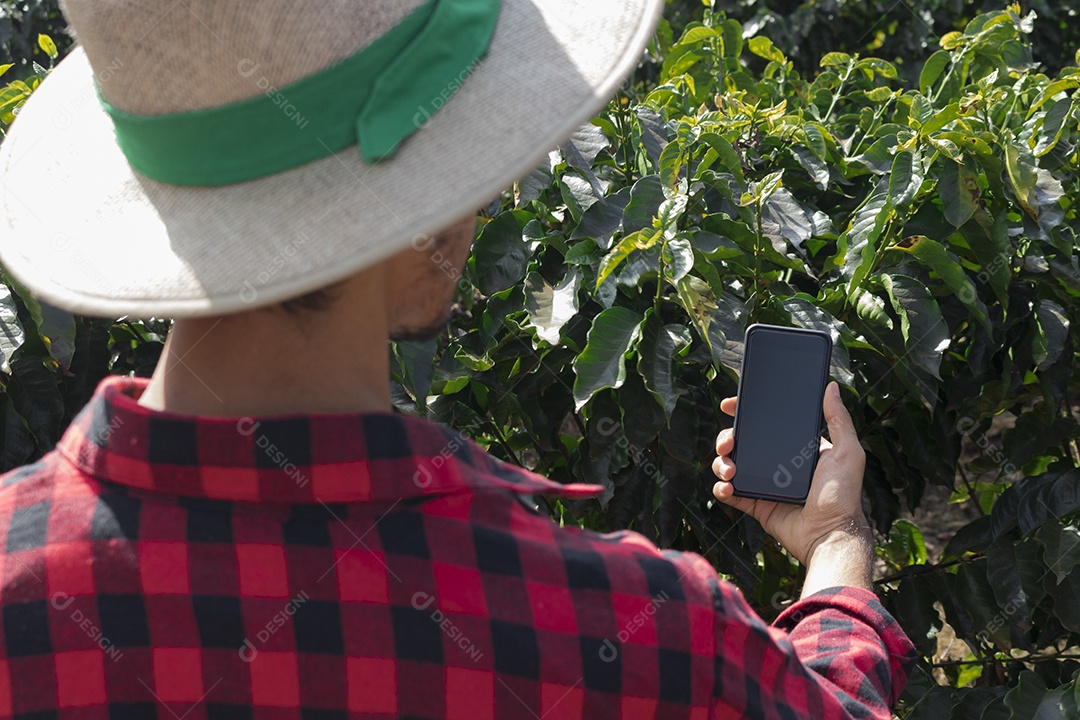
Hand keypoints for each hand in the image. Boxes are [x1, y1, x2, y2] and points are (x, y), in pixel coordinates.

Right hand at [711, 382, 870, 565]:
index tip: (730, 405)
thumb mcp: (847, 452)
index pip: (767, 424)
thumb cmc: (843, 495)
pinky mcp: (756, 504)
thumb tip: (831, 387)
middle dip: (727, 437)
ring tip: (729, 469)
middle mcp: (778, 463)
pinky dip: (722, 488)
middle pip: (743, 442)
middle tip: (727, 442)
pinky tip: (726, 486)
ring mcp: (765, 484)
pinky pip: (731, 492)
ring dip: (721, 462)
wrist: (829, 535)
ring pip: (731, 464)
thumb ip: (838, 419)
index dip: (746, 413)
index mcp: (797, 448)